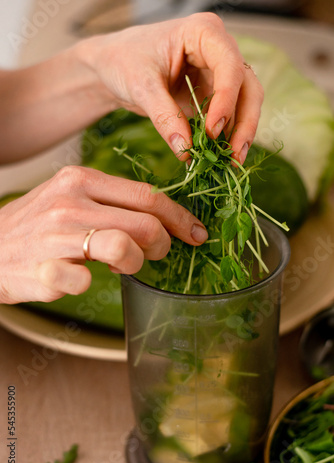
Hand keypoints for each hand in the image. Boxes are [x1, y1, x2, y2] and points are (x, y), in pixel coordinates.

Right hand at [0, 166, 207, 303]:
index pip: (148, 195)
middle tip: (158, 254)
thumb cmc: (38, 225)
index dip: (180, 217)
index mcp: (81, 179)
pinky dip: (90, 283)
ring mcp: (55, 236)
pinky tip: (81, 278)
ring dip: (135, 263)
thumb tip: (161, 218)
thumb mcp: (71, 197)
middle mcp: (70, 203)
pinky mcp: (43, 270)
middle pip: (145, 224)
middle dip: (164, 244)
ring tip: (122, 265)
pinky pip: (86, 280)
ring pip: (125, 249)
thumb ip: (112, 202)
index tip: (196, 232)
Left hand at [82, 12, 262, 163]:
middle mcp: (218, 50)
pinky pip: (228, 116)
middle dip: (244, 123)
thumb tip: (186, 150)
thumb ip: (164, 116)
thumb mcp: (141, 86)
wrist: (112, 66)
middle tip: (234, 155)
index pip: (230, 65)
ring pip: (245, 103)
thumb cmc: (123, 61)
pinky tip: (220, 157)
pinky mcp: (212, 94)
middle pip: (247, 86)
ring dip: (240, 134)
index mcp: (203, 32)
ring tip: (231, 162)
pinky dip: (226, 137)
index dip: (226, 100)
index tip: (213, 131)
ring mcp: (218, 73)